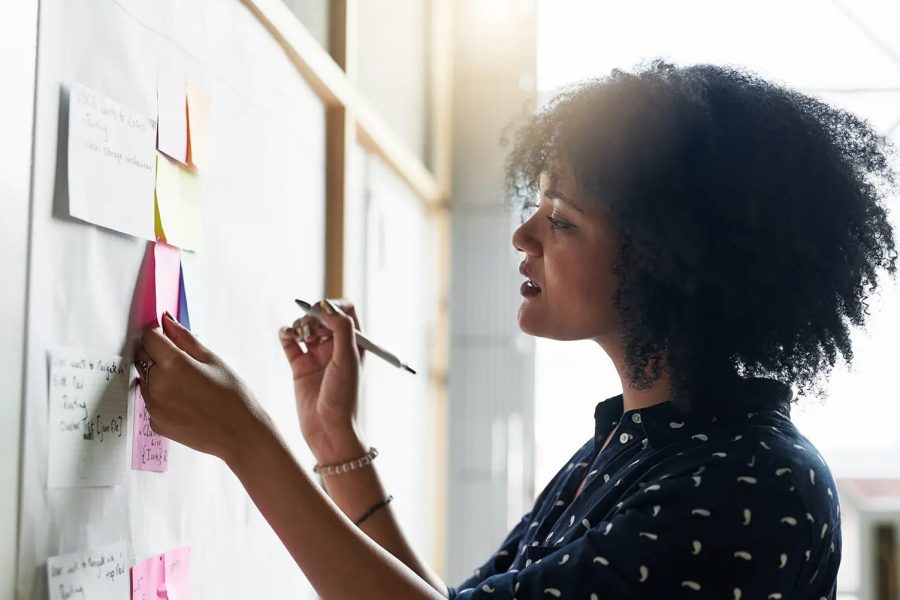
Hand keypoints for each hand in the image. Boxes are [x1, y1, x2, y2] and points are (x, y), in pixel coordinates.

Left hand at [135, 312, 269, 462]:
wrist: (239, 434)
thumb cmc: (232, 396)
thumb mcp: (212, 360)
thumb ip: (185, 338)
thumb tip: (166, 320)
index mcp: (173, 365)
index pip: (149, 338)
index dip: (159, 335)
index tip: (170, 339)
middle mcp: (157, 385)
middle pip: (142, 357)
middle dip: (156, 354)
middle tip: (181, 362)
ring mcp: (153, 407)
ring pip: (144, 380)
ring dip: (157, 376)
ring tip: (186, 385)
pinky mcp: (154, 423)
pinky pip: (149, 401)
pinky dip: (161, 397)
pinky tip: (184, 401)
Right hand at [278, 299, 365, 461]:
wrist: (329, 431)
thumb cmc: (344, 397)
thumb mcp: (348, 360)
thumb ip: (341, 329)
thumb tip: (327, 305)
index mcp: (354, 343)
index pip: (344, 310)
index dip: (331, 306)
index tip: (320, 313)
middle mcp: (336, 347)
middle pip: (322, 316)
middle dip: (312, 316)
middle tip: (309, 329)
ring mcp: (317, 356)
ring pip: (304, 327)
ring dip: (299, 324)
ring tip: (299, 336)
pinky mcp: (299, 367)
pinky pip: (290, 342)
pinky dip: (286, 334)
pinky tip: (286, 335)